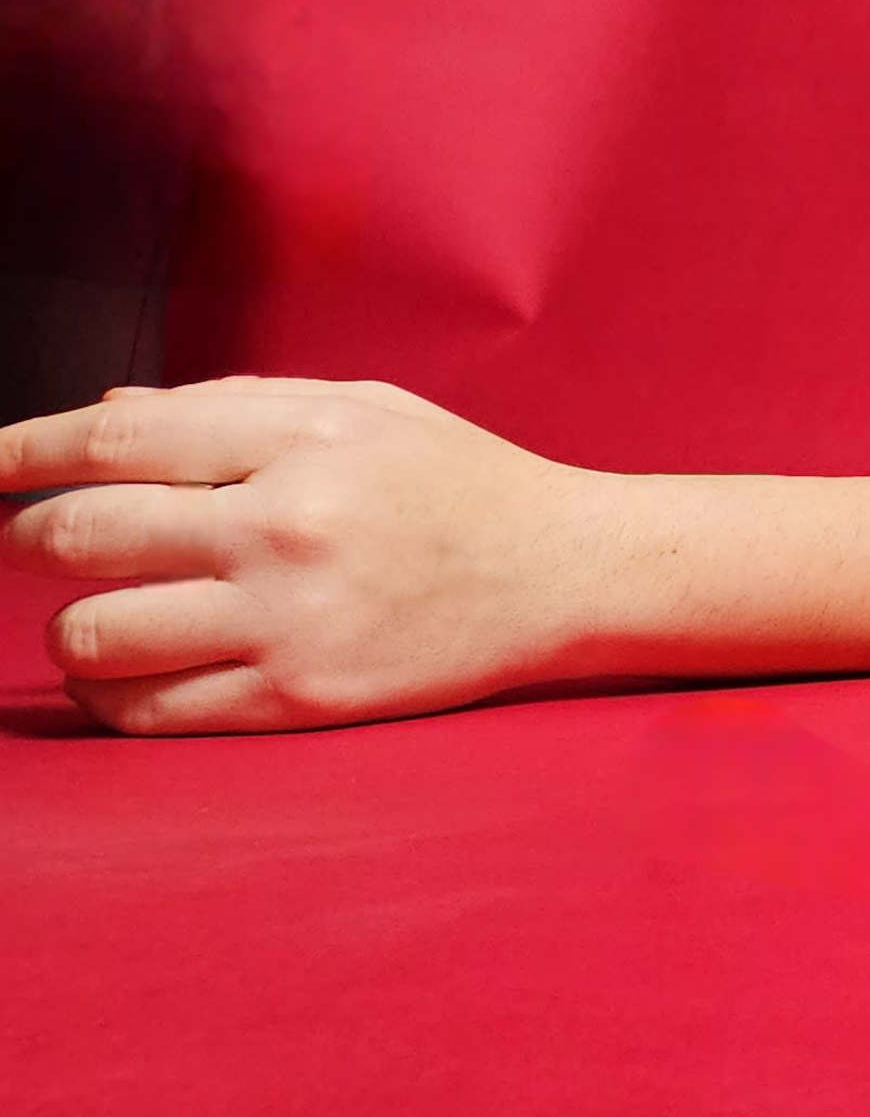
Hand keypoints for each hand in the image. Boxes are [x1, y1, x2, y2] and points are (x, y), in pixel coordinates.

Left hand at [5, 377, 616, 734]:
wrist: (568, 574)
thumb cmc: (459, 482)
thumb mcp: (360, 410)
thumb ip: (227, 406)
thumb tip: (98, 420)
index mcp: (301, 440)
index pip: (113, 444)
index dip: (21, 452)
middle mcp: (284, 529)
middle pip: (80, 536)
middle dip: (30, 536)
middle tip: (36, 539)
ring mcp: (289, 623)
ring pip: (93, 634)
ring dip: (70, 625)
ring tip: (97, 612)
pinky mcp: (301, 700)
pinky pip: (147, 710)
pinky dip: (111, 692)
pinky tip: (129, 670)